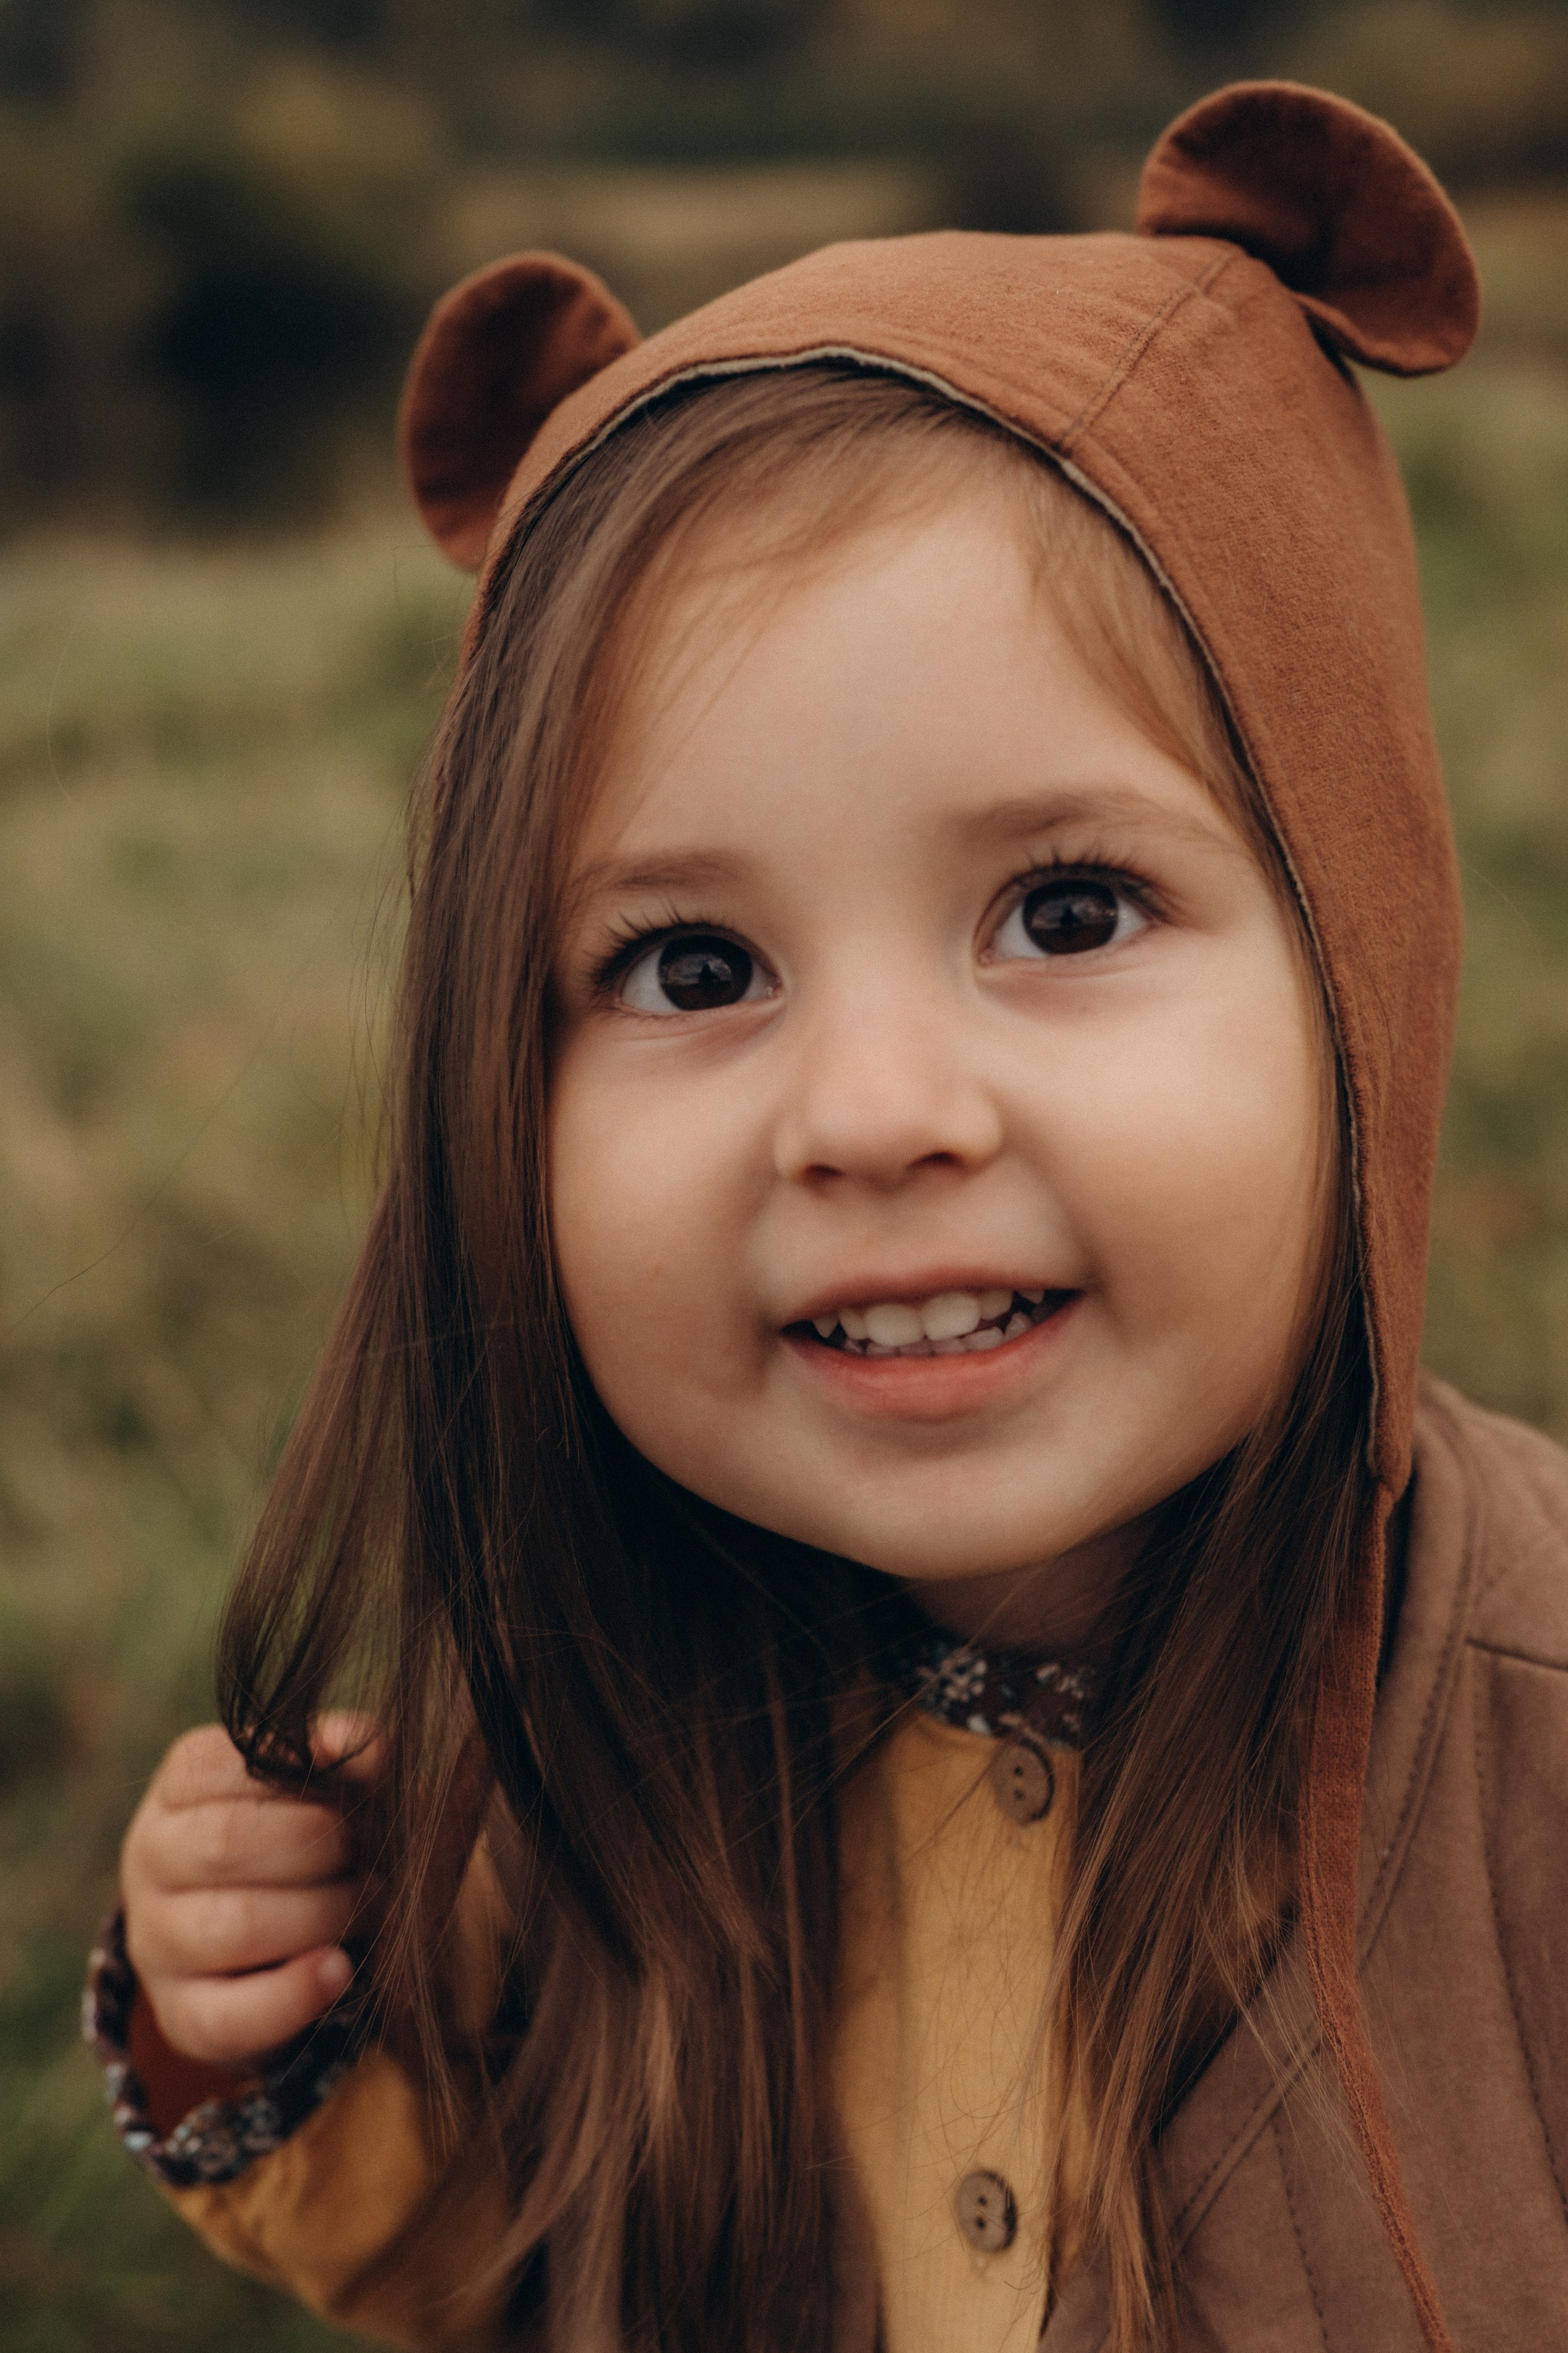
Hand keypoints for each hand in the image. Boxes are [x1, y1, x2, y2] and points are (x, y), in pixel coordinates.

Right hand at [120, 1714, 381, 2069]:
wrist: (266, 1943)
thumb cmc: (301, 1838)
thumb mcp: (319, 1786)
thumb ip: (346, 1757)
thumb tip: (370, 1745)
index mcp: (177, 1788)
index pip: (219, 1764)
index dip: (302, 1770)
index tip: (363, 1779)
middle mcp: (151, 1860)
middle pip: (226, 1843)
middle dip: (321, 1845)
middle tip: (372, 1851)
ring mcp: (157, 1943)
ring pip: (232, 1927)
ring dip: (322, 1913)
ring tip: (372, 1903)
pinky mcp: (182, 2017)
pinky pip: (230, 2016)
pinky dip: (295, 1994)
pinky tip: (340, 1969)